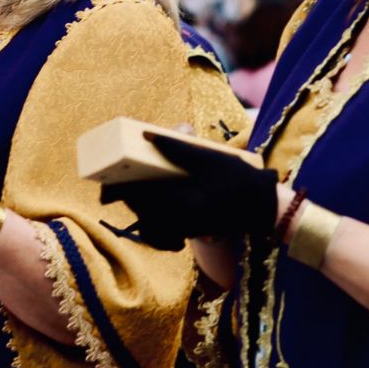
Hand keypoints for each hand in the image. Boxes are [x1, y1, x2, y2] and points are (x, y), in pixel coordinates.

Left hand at [99, 133, 278, 249]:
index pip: (140, 196)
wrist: (263, 207)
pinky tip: (155, 211)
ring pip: (149, 225)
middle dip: (127, 199)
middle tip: (113, 186)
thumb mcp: (208, 157)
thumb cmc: (237, 178)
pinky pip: (163, 233)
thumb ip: (178, 147)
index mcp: (182, 201)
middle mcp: (180, 220)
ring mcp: (185, 229)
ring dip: (139, 211)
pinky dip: (155, 225)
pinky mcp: (190, 233)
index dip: (119, 189)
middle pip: (141, 211)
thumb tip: (147, 134)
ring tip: (133, 194)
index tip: (106, 182)